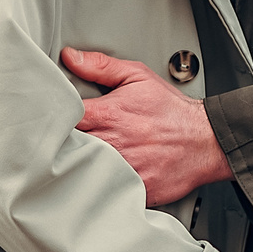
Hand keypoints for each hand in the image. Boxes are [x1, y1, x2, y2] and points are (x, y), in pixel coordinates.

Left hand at [62, 47, 232, 205]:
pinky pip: (102, 194)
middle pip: (66, 148)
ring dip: (74, 168)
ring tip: (72, 163)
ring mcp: (120, 170)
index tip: (47, 121)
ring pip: (80, 173)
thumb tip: (70, 57)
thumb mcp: (138, 77)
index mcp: (108, 115)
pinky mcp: (131, 191)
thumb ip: (101, 66)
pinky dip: (95, 189)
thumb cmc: (171, 111)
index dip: (50, 120)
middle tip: (55, 144)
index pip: (61, 118)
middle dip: (59, 145)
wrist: (205, 141)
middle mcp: (111, 143)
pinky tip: (94, 182)